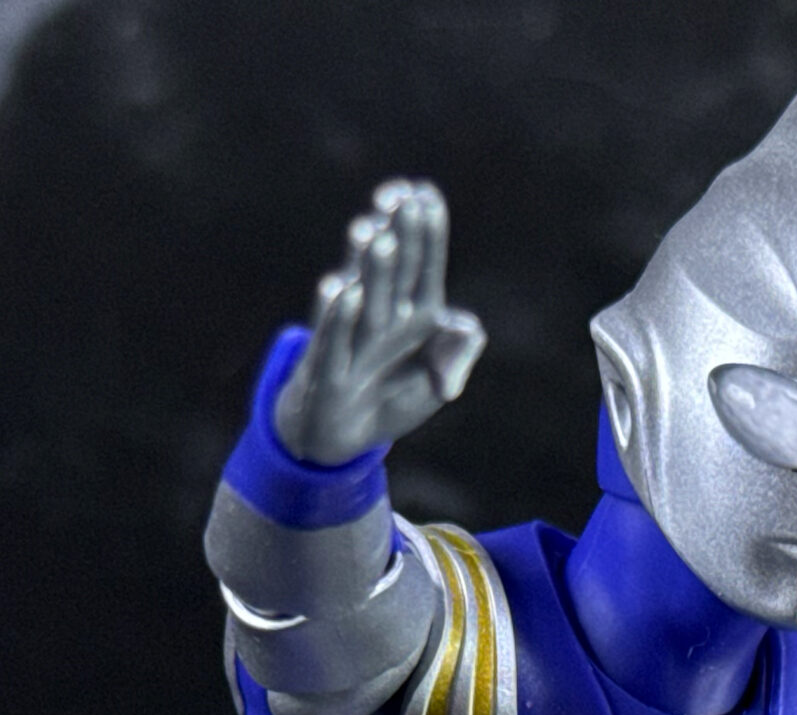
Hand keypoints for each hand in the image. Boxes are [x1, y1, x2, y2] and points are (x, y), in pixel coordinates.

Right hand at [272, 180, 486, 467]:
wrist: (344, 438)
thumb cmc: (392, 400)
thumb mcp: (436, 385)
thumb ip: (455, 356)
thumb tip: (468, 324)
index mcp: (416, 316)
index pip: (424, 267)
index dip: (426, 232)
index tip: (426, 193)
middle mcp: (383, 319)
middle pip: (394, 272)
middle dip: (398, 234)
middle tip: (398, 194)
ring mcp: (353, 340)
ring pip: (363, 296)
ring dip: (368, 266)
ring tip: (372, 231)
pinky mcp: (328, 370)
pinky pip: (334, 339)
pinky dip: (339, 316)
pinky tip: (342, 288)